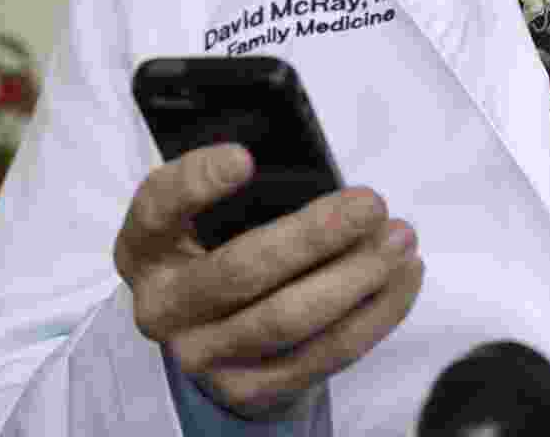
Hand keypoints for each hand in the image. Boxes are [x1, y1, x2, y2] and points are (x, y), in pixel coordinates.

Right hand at [113, 143, 423, 419]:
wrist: (214, 330)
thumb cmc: (221, 241)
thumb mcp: (210, 210)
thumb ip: (248, 188)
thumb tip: (320, 168)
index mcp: (146, 245)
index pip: (158, 207)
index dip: (197, 182)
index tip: (245, 158)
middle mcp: (164, 305)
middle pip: (241, 270)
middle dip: (314, 235)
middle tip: (370, 203)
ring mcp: (204, 355)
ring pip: (287, 318)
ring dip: (355, 276)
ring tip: (399, 238)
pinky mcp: (249, 390)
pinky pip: (322, 356)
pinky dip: (373, 314)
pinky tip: (403, 276)